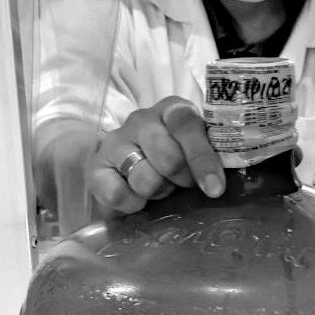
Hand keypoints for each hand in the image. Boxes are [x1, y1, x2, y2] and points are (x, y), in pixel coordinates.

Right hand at [88, 96, 225, 216]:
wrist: (138, 169)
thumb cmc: (179, 159)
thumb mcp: (199, 152)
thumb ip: (213, 157)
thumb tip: (218, 186)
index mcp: (172, 110)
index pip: (185, 125)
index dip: (202, 158)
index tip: (214, 188)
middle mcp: (141, 120)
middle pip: (167, 156)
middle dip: (181, 180)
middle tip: (183, 185)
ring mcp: (116, 142)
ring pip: (144, 178)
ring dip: (158, 192)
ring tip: (159, 189)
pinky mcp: (96, 168)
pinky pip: (117, 194)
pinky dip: (132, 204)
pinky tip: (138, 200)